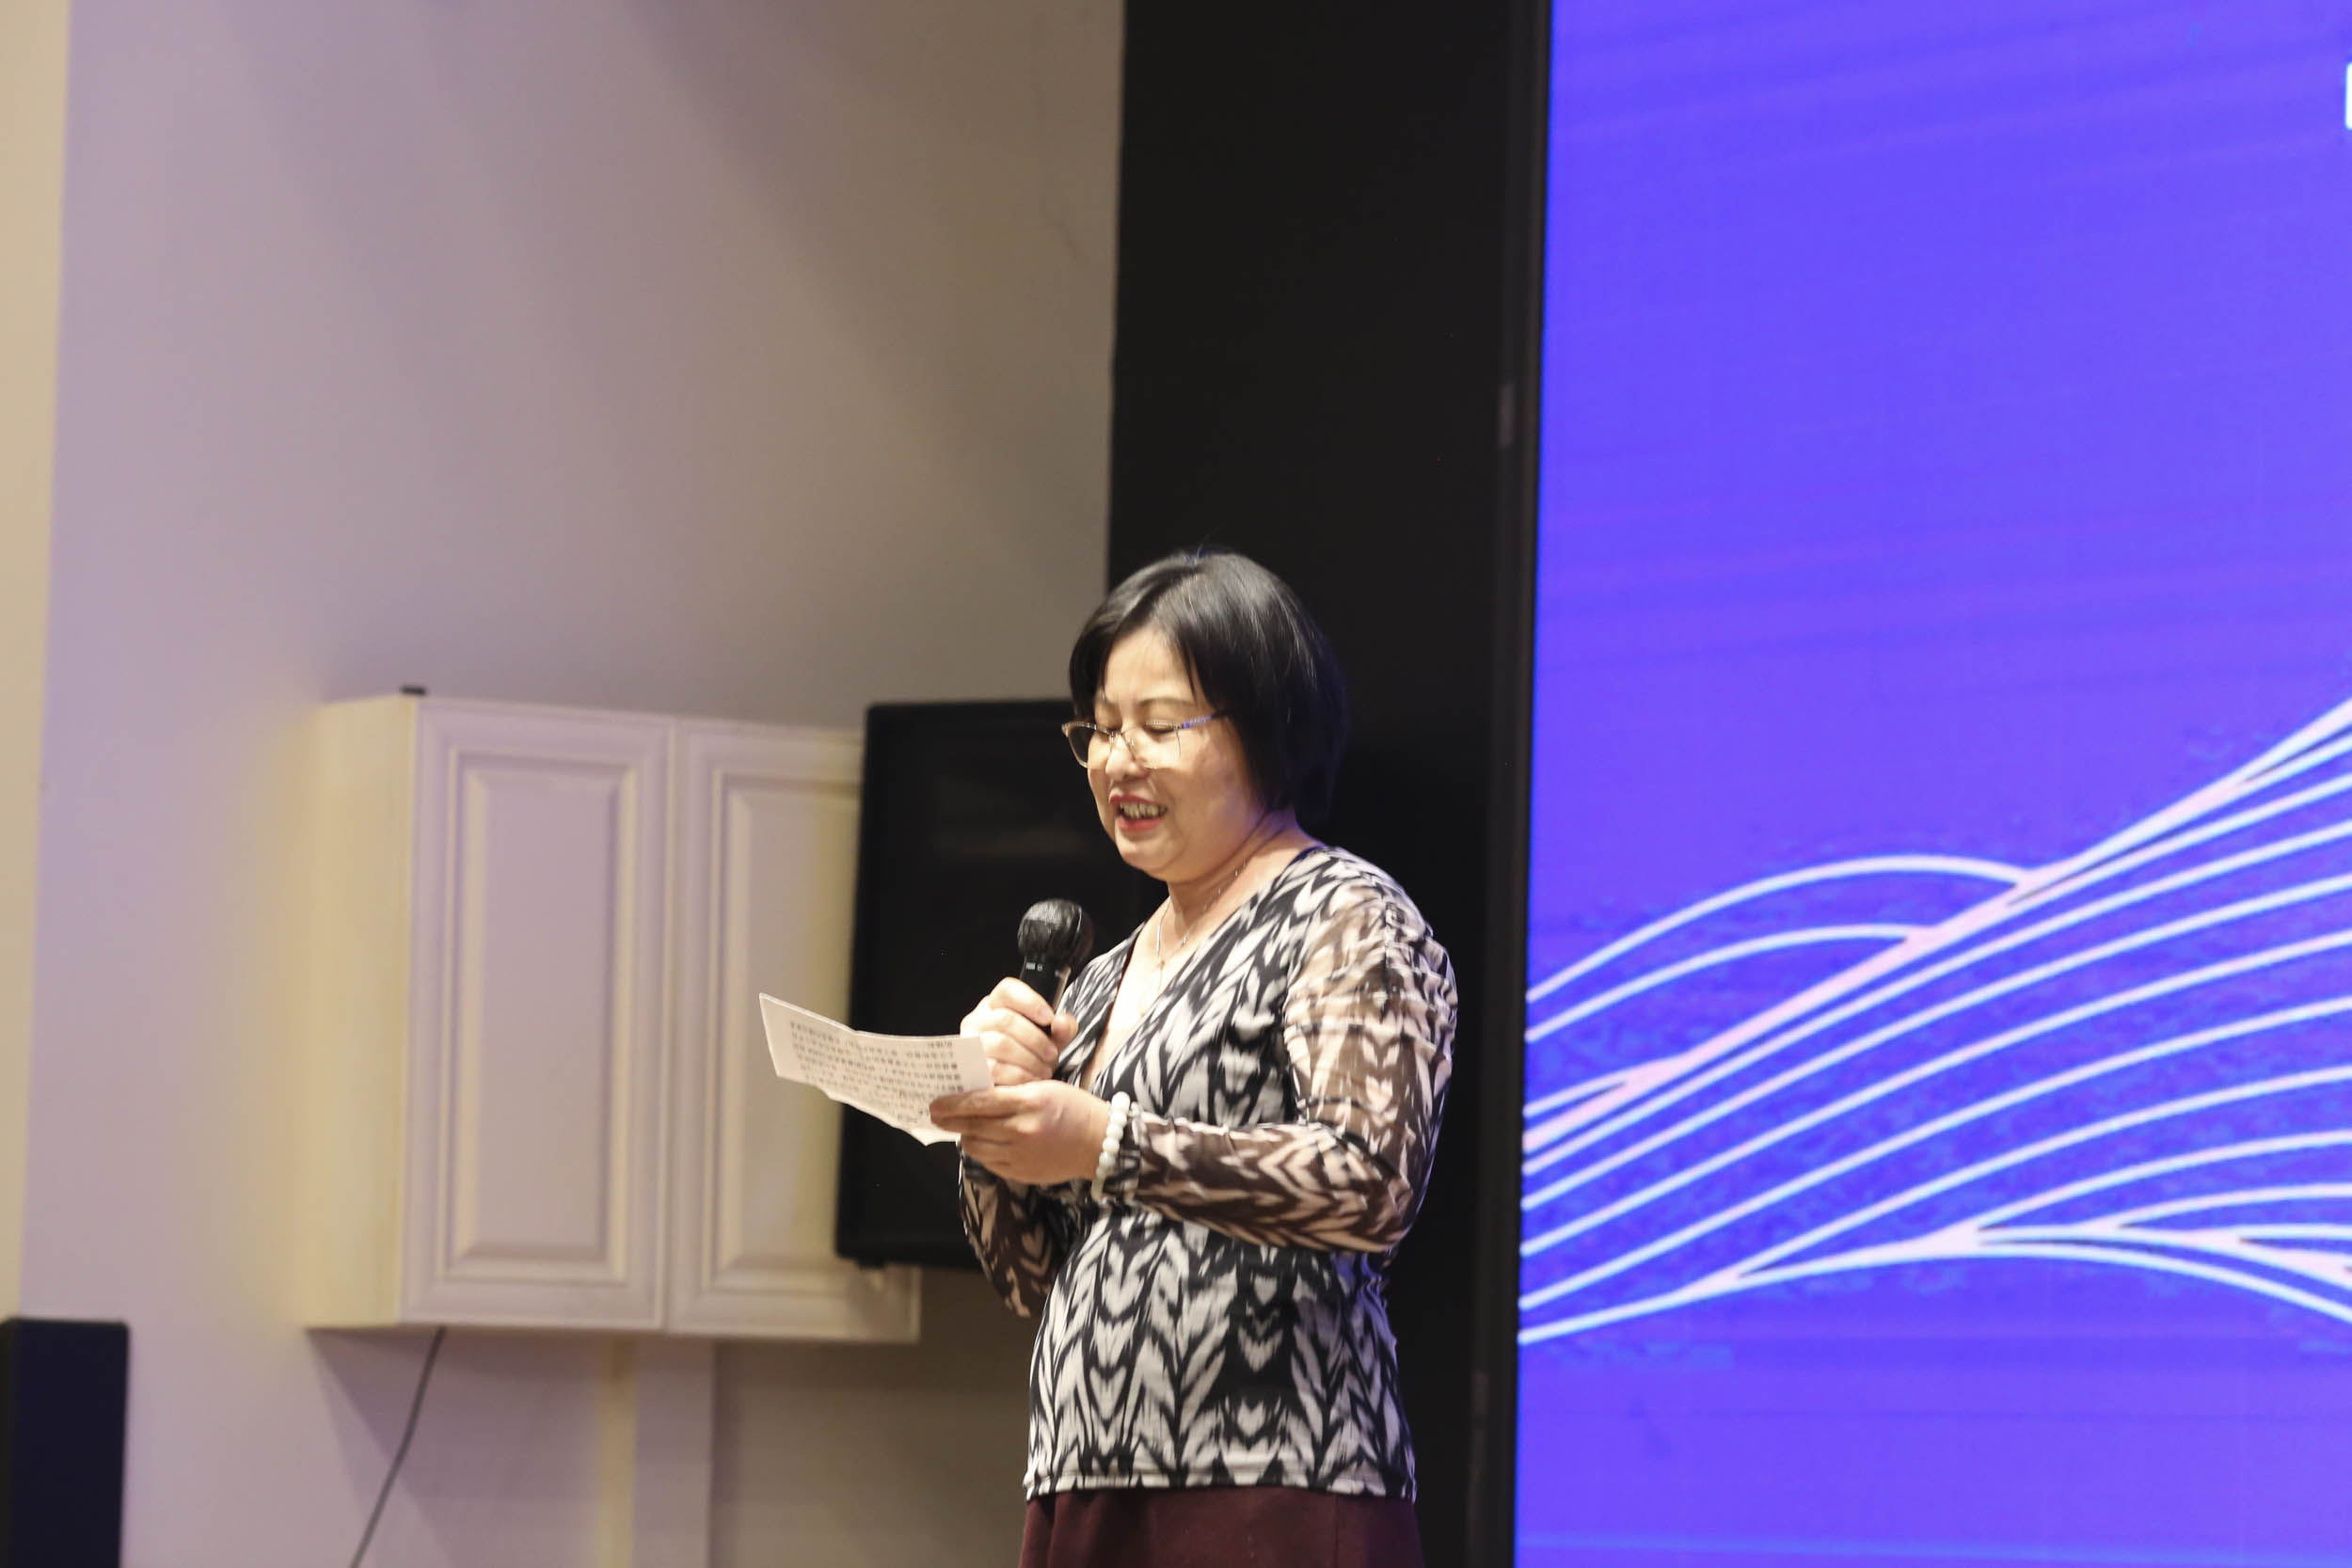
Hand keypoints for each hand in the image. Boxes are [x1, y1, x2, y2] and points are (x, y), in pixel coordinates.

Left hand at [930, 1081, 1110, 1185]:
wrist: (1098, 1143)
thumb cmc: (1071, 1108)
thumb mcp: (1043, 1088)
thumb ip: (1010, 1092)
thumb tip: (974, 1096)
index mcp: (1029, 1102)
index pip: (980, 1102)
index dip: (953, 1103)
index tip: (936, 1102)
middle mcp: (1022, 1130)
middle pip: (972, 1125)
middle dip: (949, 1120)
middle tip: (935, 1114)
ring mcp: (1020, 1155)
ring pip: (976, 1146)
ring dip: (965, 1135)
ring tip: (963, 1128)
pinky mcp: (1021, 1173)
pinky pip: (989, 1162)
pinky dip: (981, 1151)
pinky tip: (983, 1142)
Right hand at [960, 978, 1076, 1086]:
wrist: (1013, 1085)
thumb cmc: (1031, 1054)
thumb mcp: (1051, 1038)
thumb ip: (1062, 1028)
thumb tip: (1062, 1022)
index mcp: (996, 1004)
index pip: (1007, 990)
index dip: (1030, 1002)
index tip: (1049, 1018)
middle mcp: (977, 1020)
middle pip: (1005, 1020)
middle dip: (1035, 1039)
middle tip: (1052, 1054)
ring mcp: (970, 1044)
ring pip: (1000, 1044)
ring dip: (1029, 1059)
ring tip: (1045, 1069)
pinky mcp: (971, 1068)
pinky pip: (995, 1068)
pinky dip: (1019, 1075)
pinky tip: (1032, 1080)